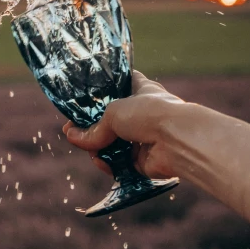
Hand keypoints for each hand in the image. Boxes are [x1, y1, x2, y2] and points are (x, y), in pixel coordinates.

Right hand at [63, 71, 184, 178]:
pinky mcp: (143, 160)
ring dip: (97, 148)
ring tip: (88, 149)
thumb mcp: (114, 113)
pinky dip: (109, 164)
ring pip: (112, 143)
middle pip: (110, 120)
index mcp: (141, 91)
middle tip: (72, 132)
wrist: (177, 140)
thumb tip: (73, 138)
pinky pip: (119, 163)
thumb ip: (93, 128)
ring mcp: (143, 137)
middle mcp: (142, 114)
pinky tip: (101, 162)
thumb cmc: (149, 113)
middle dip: (90, 128)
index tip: (82, 99)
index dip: (101, 89)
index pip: (120, 84)